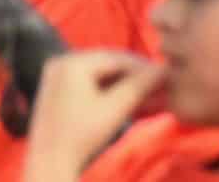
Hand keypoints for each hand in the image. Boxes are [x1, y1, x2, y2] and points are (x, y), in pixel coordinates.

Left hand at [25, 51, 166, 180]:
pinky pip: (89, 85)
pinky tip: (133, 103)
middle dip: (137, 77)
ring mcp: (57, 75)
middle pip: (108, 65)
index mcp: (72, 62)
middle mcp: (61, 62)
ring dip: (126, 86)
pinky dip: (110, 93)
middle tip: (163, 86)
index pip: (116, 58)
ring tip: (153, 97)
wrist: (50, 161)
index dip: (145, 67)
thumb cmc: (82, 135)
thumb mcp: (115, 109)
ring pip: (100, 76)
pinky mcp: (58, 90)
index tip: (169, 77)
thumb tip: (164, 69)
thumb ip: (139, 86)